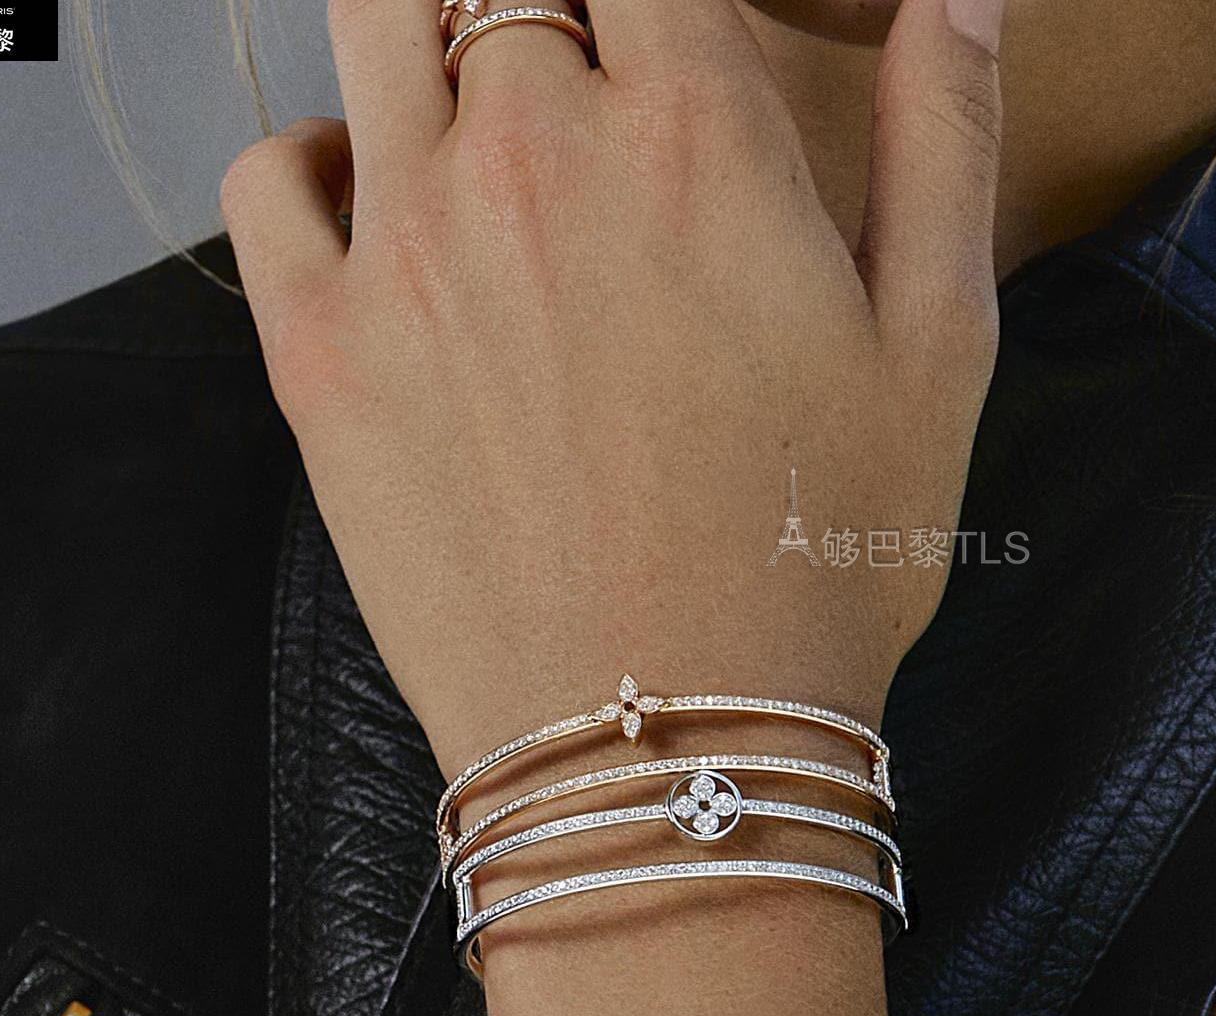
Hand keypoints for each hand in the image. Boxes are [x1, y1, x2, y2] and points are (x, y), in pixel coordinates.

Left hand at [219, 0, 1004, 778]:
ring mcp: (408, 247)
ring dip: (436, 28)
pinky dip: (316, 148)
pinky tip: (384, 192)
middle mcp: (536, 155)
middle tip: (596, 71)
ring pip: (377, 24)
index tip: (673, 32)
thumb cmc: (820, 554)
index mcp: (695, 136)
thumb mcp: (938, 343)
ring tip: (493, 91)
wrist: (668, 741)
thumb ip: (945, 134)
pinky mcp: (320, 348)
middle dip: (561, 4)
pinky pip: (270, 172)